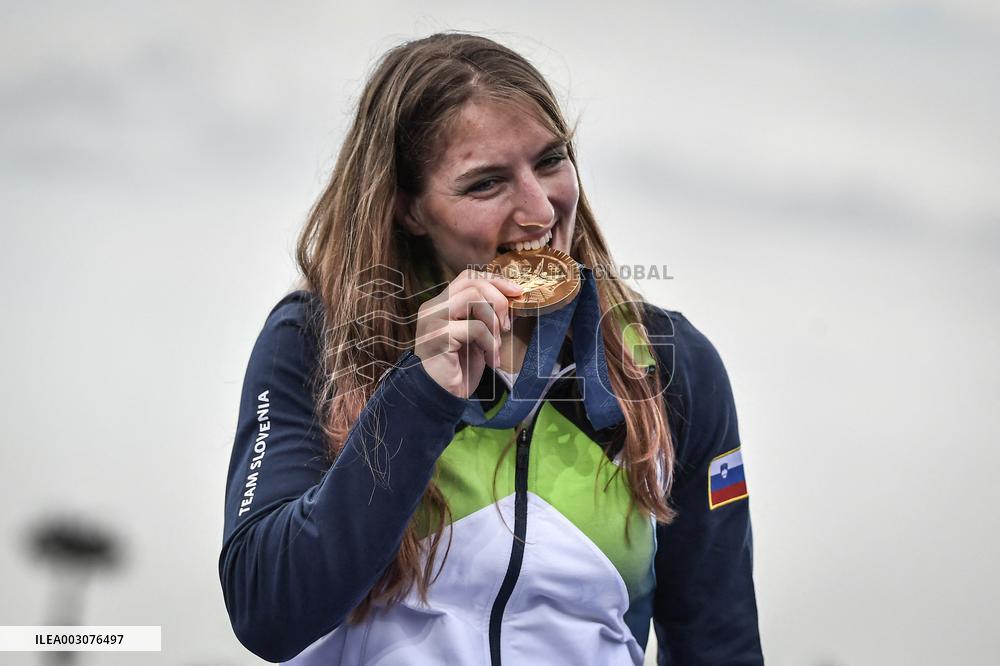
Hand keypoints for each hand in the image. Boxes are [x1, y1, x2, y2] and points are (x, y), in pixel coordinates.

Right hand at [413, 269, 522, 398]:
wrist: (442, 397)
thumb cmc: (460, 368)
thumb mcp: (477, 335)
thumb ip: (485, 314)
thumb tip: (511, 297)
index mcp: (441, 304)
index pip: (468, 277)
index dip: (495, 280)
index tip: (516, 292)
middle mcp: (433, 307)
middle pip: (473, 283)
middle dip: (499, 301)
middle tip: (507, 326)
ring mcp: (433, 320)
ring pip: (474, 298)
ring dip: (493, 322)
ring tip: (496, 345)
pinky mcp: (439, 336)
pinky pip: (475, 328)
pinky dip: (490, 344)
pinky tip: (490, 360)